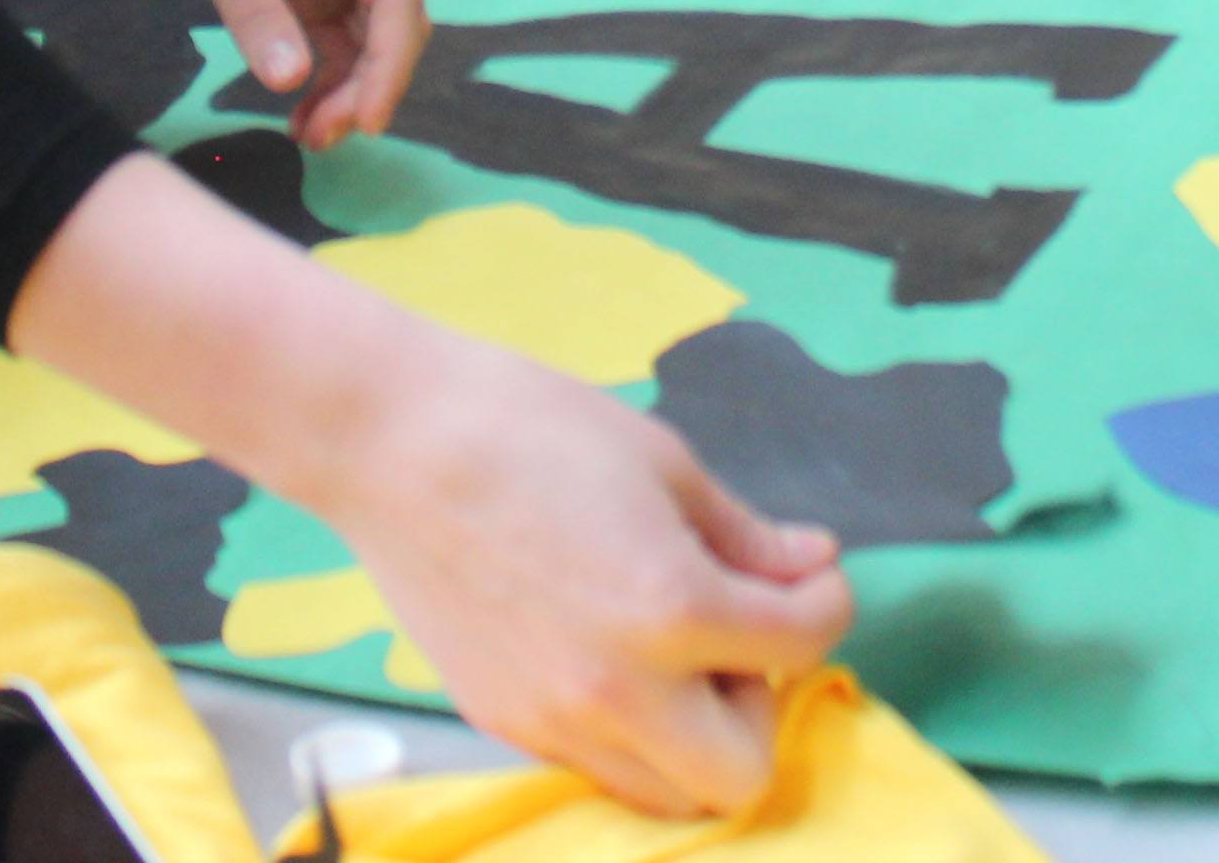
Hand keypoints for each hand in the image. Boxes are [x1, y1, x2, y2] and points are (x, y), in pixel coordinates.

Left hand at [56, 0, 425, 149]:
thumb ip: (251, 7)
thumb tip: (292, 82)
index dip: (391, 64)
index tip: (364, 123)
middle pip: (389, 19)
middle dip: (370, 83)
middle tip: (321, 138)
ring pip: (360, 34)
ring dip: (347, 87)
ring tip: (308, 138)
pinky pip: (322, 35)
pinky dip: (317, 76)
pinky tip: (294, 113)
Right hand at [319, 346, 850, 813]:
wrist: (392, 444)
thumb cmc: (528, 426)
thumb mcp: (664, 462)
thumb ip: (747, 536)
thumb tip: (812, 564)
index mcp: (672, 609)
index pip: (801, 646)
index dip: (826, 603)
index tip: (810, 577)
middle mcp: (617, 690)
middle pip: (742, 773)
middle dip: (760, 705)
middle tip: (737, 634)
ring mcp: (554, 720)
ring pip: (666, 793)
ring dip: (695, 735)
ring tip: (673, 651)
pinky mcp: (504, 723)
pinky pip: (597, 766)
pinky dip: (629, 732)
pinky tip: (611, 654)